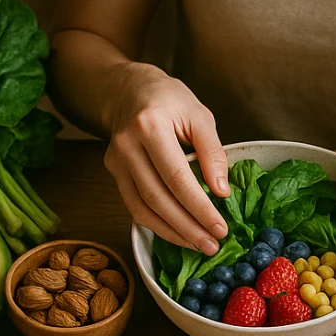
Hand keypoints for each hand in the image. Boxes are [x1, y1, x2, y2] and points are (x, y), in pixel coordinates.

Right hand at [103, 63, 229, 254]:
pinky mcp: (113, 172)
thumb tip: (221, 191)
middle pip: (158, 198)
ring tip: (199, 245)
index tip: (220, 227)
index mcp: (150, 126)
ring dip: (172, 232)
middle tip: (212, 245)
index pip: (177, 177)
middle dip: (188, 227)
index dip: (199, 207)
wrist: (129, 90)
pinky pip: (134, 206)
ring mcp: (115, 161)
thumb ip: (212, 152)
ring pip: (142, 208)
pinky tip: (179, 234)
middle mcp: (127, 146)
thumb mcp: (199, 115)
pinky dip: (157, 224)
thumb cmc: (169, 99)